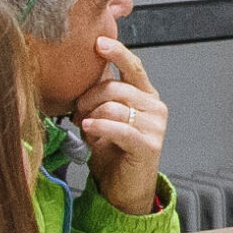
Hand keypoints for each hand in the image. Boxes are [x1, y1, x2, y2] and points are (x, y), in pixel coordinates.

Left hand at [75, 37, 166, 213]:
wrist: (123, 190)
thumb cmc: (113, 154)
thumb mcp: (103, 117)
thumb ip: (99, 96)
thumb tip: (83, 71)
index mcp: (145, 96)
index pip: (133, 66)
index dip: (117, 52)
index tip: (98, 42)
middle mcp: (154, 108)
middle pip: (115, 87)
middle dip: (89, 98)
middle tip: (77, 112)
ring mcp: (155, 126)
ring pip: (114, 107)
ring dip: (92, 116)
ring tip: (85, 128)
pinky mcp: (149, 145)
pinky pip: (119, 128)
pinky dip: (100, 127)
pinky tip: (89, 129)